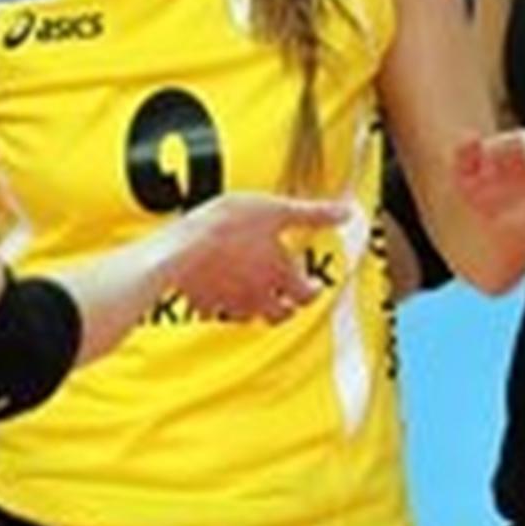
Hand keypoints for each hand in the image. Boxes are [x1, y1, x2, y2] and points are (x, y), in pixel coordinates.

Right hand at [169, 193, 355, 323]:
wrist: (178, 251)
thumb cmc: (226, 227)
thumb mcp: (274, 209)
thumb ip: (311, 214)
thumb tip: (346, 213)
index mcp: (280, 273)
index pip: (306, 294)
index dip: (312, 291)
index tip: (313, 285)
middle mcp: (259, 294)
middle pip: (282, 315)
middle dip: (289, 308)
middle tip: (289, 298)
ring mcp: (230, 302)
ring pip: (251, 316)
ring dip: (258, 310)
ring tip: (257, 296)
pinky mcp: (203, 303)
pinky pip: (217, 312)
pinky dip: (222, 307)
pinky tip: (218, 294)